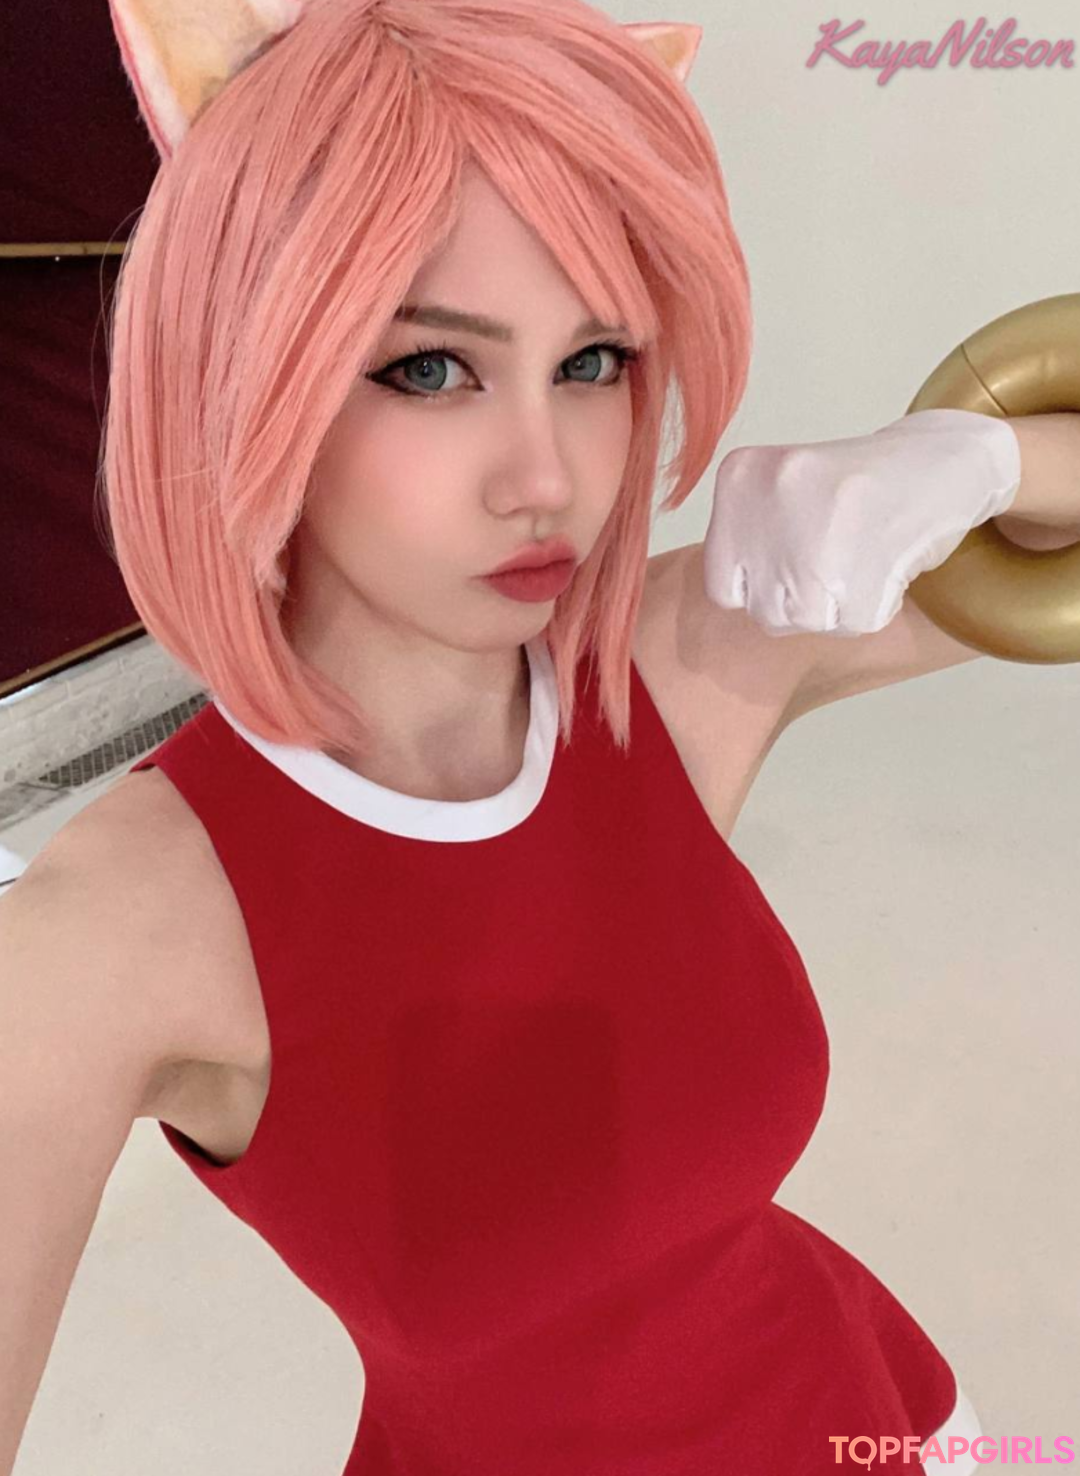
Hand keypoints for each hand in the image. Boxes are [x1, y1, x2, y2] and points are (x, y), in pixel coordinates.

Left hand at [702, 408, 1021, 636]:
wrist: (938, 460)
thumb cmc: (852, 489)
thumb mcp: (777, 493)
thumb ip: (745, 545)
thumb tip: (737, 603)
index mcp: (741, 476)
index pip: (722, 587)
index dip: (762, 591)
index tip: (791, 566)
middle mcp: (773, 493)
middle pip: (766, 611)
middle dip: (804, 602)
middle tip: (838, 559)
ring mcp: (820, 529)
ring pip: (807, 621)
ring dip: (840, 608)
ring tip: (861, 560)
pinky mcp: (868, 559)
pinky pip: (855, 623)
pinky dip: (876, 605)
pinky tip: (886, 563)